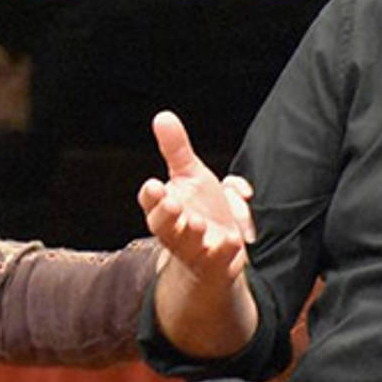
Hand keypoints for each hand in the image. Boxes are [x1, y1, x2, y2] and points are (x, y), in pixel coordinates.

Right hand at [137, 111, 256, 287]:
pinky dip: (223, 252)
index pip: (150, 202)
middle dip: (167, 216)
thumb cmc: (200, 210)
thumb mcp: (190, 176)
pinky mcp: (215, 264)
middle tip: (173, 205)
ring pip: (188, 245)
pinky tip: (231, 240)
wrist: (216, 252)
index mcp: (165, 207)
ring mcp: (195, 250)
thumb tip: (163, 116)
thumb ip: (176, 150)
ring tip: (199, 224)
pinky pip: (217, 261)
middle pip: (164, 226)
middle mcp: (176, 230)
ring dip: (192, 235)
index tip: (154, 186)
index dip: (151, 196)